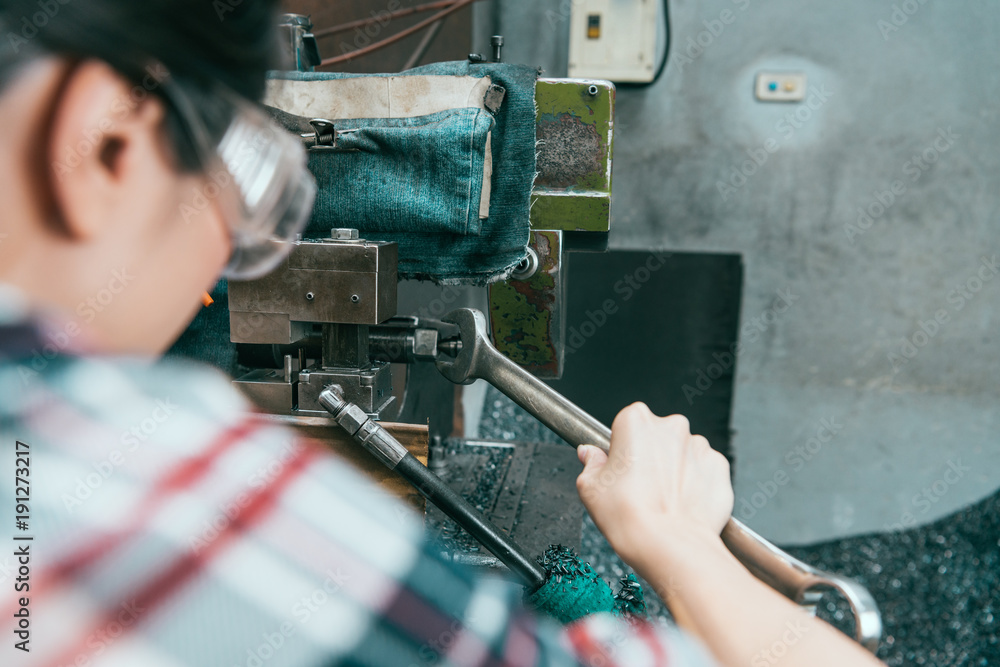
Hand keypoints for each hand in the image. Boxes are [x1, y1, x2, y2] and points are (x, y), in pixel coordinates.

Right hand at [575, 403, 733, 568]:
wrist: (669, 546)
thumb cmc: (629, 516)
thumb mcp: (590, 487)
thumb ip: (591, 463)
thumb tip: (590, 455)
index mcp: (636, 420)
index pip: (626, 423)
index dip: (622, 448)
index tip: (620, 468)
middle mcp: (671, 426)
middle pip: (657, 436)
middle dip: (650, 456)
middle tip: (640, 488)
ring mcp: (699, 446)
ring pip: (683, 453)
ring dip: (674, 469)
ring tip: (662, 501)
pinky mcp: (719, 467)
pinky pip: (705, 471)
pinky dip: (696, 484)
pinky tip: (682, 505)